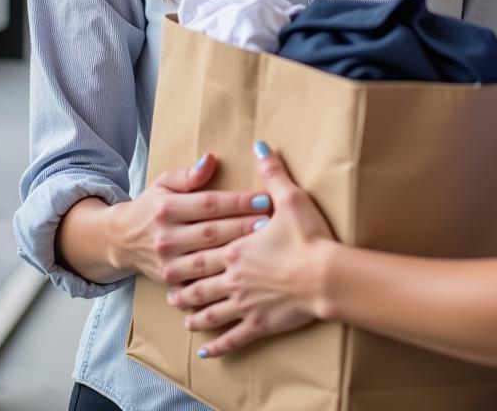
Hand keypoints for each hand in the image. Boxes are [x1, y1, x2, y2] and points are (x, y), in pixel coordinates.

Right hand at [111, 153, 271, 285]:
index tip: (264, 198)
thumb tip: (211, 159)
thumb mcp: (164, 183)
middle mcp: (166, 237)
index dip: (237, 202)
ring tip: (264, 247)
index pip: (208, 204)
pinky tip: (241, 275)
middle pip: (211, 233)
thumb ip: (189, 175)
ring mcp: (167, 263)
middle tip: (272, 222)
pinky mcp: (170, 282)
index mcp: (167, 208)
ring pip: (206, 262)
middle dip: (243, 227)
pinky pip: (198, 285)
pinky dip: (219, 281)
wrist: (122, 240)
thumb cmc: (153, 205)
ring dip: (236, 255)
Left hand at [171, 142, 334, 356]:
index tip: (174, 256)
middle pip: (201, 283)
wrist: (326, 276)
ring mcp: (245, 303)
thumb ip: (272, 172)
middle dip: (185, 287)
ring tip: (183, 317)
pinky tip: (207, 350)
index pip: (206, 250)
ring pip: (211, 312)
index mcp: (237, 249)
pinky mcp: (259, 323)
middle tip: (171, 292)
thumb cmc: (309, 237)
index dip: (190, 253)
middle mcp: (234, 277)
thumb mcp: (290, 198)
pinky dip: (218, 345)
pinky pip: (233, 337)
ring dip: (195, 314)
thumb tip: (260, 146)